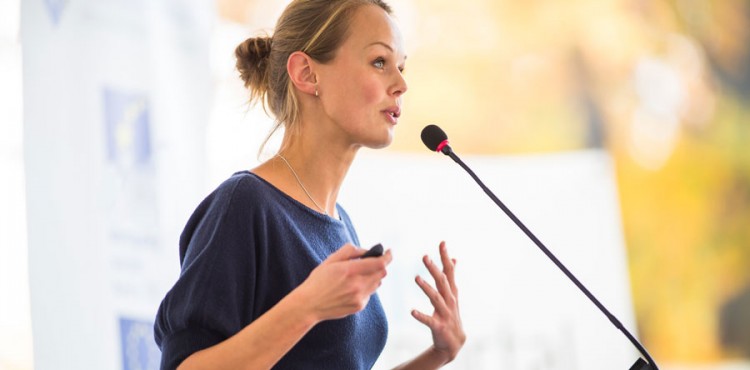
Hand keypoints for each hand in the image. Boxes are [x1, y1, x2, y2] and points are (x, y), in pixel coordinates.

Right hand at [299, 244, 391, 321]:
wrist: (309, 305)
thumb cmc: (318, 281)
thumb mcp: (331, 260)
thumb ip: (350, 251)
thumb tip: (366, 251)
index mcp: (350, 270)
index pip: (380, 263)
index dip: (388, 256)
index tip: (389, 251)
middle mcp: (358, 285)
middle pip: (382, 273)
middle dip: (379, 265)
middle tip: (371, 262)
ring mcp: (359, 297)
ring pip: (377, 283)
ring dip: (373, 276)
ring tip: (358, 275)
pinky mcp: (359, 306)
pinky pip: (370, 293)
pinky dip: (366, 287)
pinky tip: (352, 287)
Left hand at [412, 241, 465, 363]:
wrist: (455, 342)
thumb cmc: (451, 314)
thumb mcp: (453, 294)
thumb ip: (451, 276)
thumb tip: (454, 258)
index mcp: (451, 292)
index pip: (449, 271)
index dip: (445, 257)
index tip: (442, 242)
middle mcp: (450, 300)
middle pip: (442, 282)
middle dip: (434, 269)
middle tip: (425, 256)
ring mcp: (445, 313)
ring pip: (435, 298)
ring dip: (426, 288)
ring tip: (416, 278)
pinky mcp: (439, 326)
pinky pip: (429, 320)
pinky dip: (421, 316)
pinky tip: (412, 311)